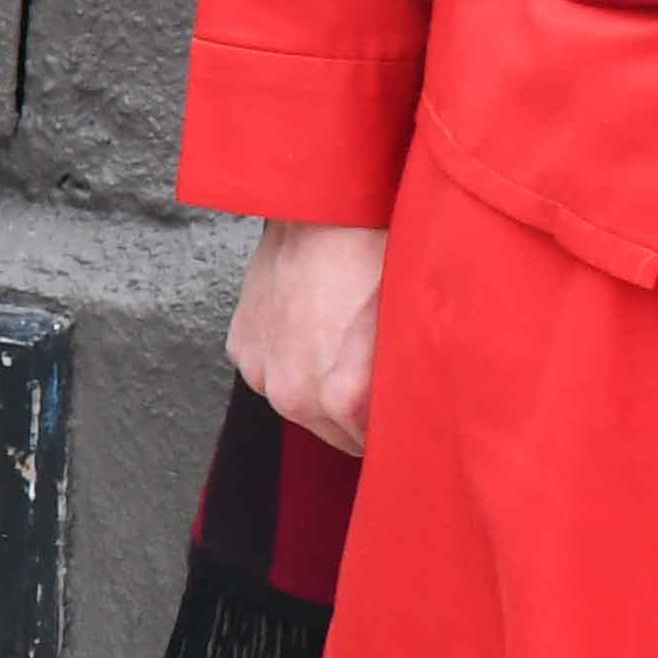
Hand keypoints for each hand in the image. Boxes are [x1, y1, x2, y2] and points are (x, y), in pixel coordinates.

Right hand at [227, 219, 387, 457]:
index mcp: (340, 399)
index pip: (373, 447)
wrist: (322, 211)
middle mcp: (293, 395)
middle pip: (334, 434)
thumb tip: (417, 417)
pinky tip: (311, 332)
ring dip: (320, 390)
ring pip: (300, 405)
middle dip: (358, 416)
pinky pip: (271, 373)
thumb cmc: (374, 260)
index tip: (406, 415)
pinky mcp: (240, 348)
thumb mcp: (409, 331)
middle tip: (379, 379)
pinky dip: (290, 362)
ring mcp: (261, 372)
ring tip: (342, 349)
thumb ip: (405, 388)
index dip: (394, 429)